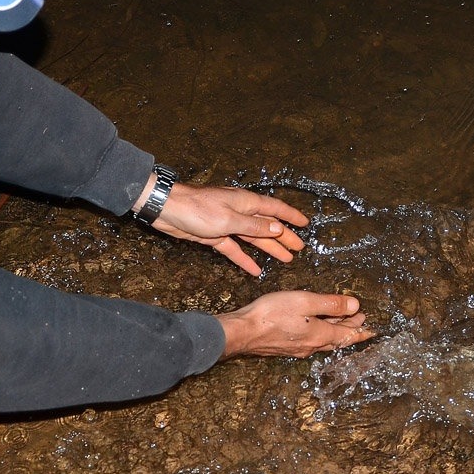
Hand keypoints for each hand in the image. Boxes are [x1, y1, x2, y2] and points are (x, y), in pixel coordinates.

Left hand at [148, 182, 309, 275]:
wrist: (168, 210)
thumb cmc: (198, 209)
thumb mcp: (229, 219)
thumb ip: (254, 226)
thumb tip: (278, 228)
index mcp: (246, 203)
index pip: (275, 208)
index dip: (291, 216)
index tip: (305, 224)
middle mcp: (240, 212)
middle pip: (267, 225)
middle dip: (284, 236)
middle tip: (299, 248)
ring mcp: (227, 224)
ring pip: (253, 238)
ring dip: (269, 248)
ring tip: (285, 259)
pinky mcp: (215, 236)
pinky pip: (235, 249)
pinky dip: (245, 259)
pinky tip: (255, 270)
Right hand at [217, 291, 373, 357]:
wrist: (243, 332)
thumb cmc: (271, 314)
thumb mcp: (305, 302)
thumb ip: (331, 304)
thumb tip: (356, 307)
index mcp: (320, 334)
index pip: (348, 334)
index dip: (362, 330)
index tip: (373, 330)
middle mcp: (311, 345)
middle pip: (337, 338)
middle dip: (350, 329)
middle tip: (360, 321)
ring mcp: (297, 348)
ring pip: (324, 341)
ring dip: (335, 331)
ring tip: (341, 323)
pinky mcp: (285, 347)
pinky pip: (311, 341)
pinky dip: (320, 333)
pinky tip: (314, 328)